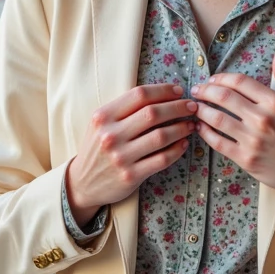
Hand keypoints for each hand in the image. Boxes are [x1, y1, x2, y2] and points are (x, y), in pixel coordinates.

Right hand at [65, 83, 195, 226]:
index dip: (163, 90)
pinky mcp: (131, 176)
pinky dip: (177, 149)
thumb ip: (124, 109)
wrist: (82, 183)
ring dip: (182, 128)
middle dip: (178, 107)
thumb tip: (161, 94)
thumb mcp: (101, 124)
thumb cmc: (97, 148)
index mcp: (103, 117)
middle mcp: (110, 135)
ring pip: (161, 136)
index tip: (178, 90)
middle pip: (153, 113)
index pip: (139, 95)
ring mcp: (121, 157)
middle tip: (192, 107)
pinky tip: (184, 144)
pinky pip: (162, 159)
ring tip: (191, 124)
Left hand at [192, 51, 274, 207]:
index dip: (221, 78)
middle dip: (205, 90)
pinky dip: (205, 133)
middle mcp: (262, 119)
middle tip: (197, 90)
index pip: (240, 82)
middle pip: (223, 97)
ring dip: (201, 110)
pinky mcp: (245, 158)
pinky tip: (200, 128)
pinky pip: (218, 142)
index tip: (213, 79)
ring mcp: (252, 140)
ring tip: (195, 107)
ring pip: (216, 118)